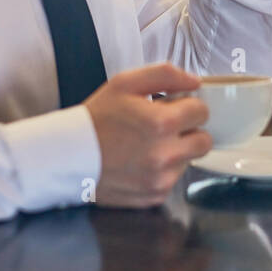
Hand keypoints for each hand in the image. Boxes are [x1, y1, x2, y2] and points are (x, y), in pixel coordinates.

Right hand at [85, 63, 213, 207]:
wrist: (67, 156)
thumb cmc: (96, 119)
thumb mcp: (125, 83)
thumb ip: (165, 74)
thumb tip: (195, 82)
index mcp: (161, 124)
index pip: (202, 112)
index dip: (187, 107)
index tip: (174, 108)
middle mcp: (165, 155)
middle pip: (204, 140)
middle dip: (190, 131)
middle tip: (166, 128)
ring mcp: (160, 179)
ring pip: (189, 161)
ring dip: (176, 152)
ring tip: (147, 145)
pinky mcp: (154, 196)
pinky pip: (174, 180)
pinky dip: (163, 171)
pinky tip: (141, 162)